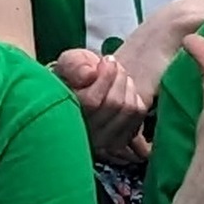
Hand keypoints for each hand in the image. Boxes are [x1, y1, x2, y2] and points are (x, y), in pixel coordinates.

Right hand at [52, 47, 149, 163]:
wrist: (78, 90)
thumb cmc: (71, 76)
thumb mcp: (67, 63)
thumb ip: (74, 65)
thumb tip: (89, 75)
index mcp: (65, 114)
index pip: (92, 100)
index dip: (105, 76)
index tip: (107, 59)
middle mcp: (82, 135)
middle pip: (114, 104)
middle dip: (119, 77)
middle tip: (114, 65)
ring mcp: (101, 142)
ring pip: (128, 110)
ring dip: (128, 86)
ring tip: (119, 77)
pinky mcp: (118, 143)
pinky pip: (138, 117)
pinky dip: (135, 98)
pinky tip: (124, 93)